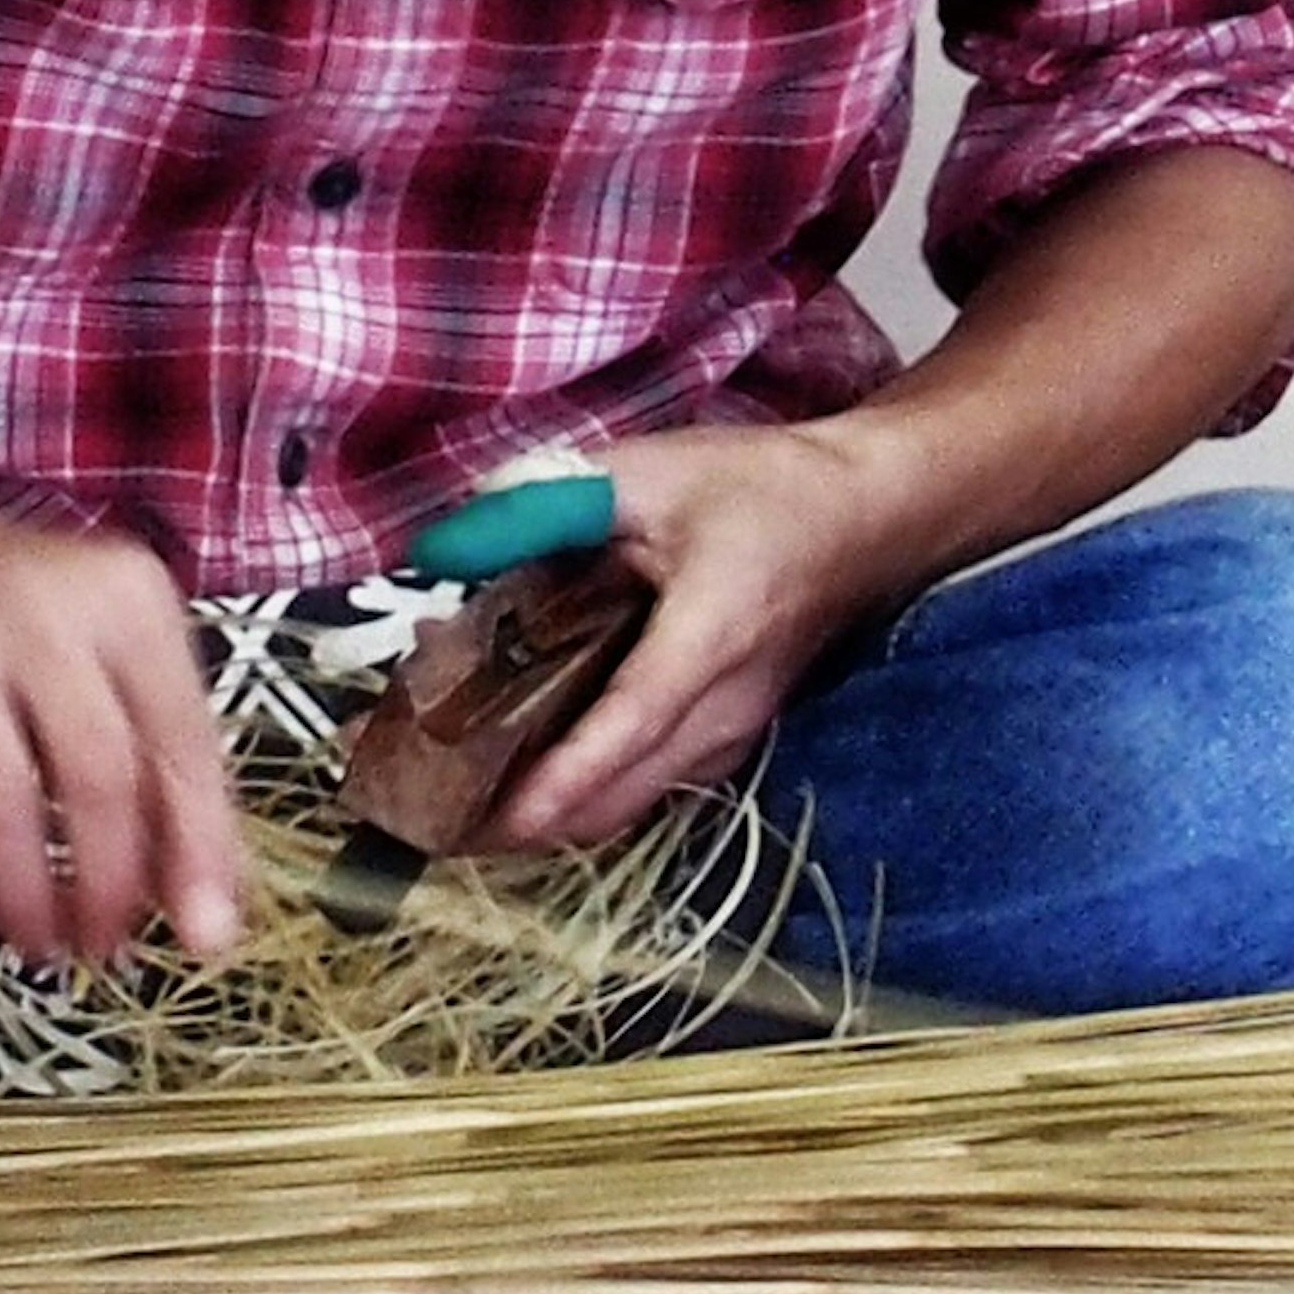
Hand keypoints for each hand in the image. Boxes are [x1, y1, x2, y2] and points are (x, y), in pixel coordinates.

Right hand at [0, 499, 245, 967]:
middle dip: (106, 884)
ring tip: (37, 942)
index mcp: (125, 596)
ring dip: (27, 896)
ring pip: (3, 802)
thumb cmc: (13, 615)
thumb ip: (160, 759)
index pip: (181, 735)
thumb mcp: (105, 649)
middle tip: (105, 948)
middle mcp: (41, 606)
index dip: (198, 844)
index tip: (206, 931)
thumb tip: (207, 901)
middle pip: (97, 774)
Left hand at [481, 421, 928, 852]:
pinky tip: (526, 772)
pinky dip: (586, 794)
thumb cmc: (762, 490)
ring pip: (631, 804)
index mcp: (708, 642)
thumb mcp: (651, 473)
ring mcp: (729, 737)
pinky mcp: (725, 740)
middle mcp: (722, 711)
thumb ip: (548, 502)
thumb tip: (450, 541)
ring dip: (552, 815)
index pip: (628, 728)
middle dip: (525, 820)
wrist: (865, 519)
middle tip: (428, 813)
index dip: (562, 779)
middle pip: (618, 797)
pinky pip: (647, 787)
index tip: (498, 819)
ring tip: (458, 803)